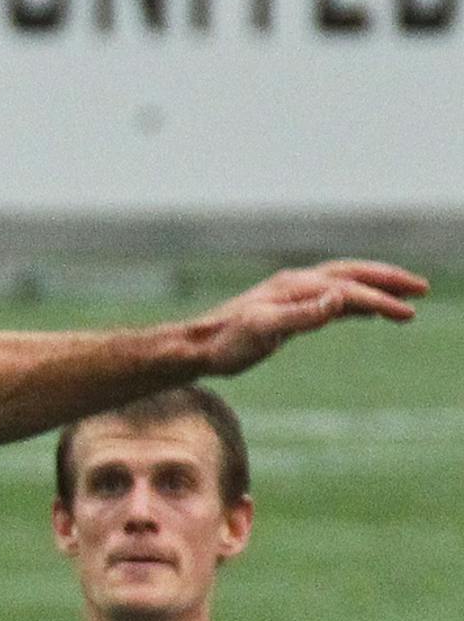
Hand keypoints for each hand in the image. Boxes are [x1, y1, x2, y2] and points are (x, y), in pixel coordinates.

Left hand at [186, 259, 424, 374]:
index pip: (348, 291)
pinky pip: (330, 298)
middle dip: (387, 279)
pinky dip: (354, 301)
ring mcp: (291, 293)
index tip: (409, 313)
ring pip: (343, 283)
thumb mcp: (263, 331)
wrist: (197, 347)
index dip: (380, 300)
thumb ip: (302, 316)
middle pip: (351, 273)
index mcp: (294, 287)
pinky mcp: (287, 307)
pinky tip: (366, 312)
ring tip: (405, 297)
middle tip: (422, 287)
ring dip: (375, 287)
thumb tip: (339, 299)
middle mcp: (295, 283)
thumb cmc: (227, 344)